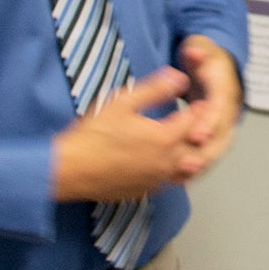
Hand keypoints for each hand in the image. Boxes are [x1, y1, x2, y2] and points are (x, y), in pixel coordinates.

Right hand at [51, 68, 200, 202]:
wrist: (69, 170)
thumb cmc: (92, 136)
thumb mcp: (123, 103)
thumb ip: (155, 89)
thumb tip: (179, 77)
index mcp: (164, 139)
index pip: (194, 121)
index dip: (198, 109)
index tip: (199, 102)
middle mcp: (166, 163)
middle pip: (195, 148)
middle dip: (199, 133)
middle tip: (197, 122)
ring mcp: (156, 181)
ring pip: (184, 169)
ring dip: (188, 154)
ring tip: (183, 141)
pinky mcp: (144, 192)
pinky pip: (167, 182)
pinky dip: (172, 171)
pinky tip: (163, 162)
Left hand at [177, 34, 241, 171]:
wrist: (220, 68)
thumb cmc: (208, 62)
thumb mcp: (203, 51)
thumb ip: (198, 52)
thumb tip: (196, 52)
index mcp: (226, 91)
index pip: (221, 110)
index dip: (209, 123)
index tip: (196, 136)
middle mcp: (228, 111)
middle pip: (222, 137)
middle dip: (206, 153)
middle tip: (189, 165)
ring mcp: (223, 124)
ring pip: (217, 149)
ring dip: (203, 163)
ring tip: (184, 176)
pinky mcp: (215, 134)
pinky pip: (210, 153)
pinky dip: (199, 165)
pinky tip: (183, 176)